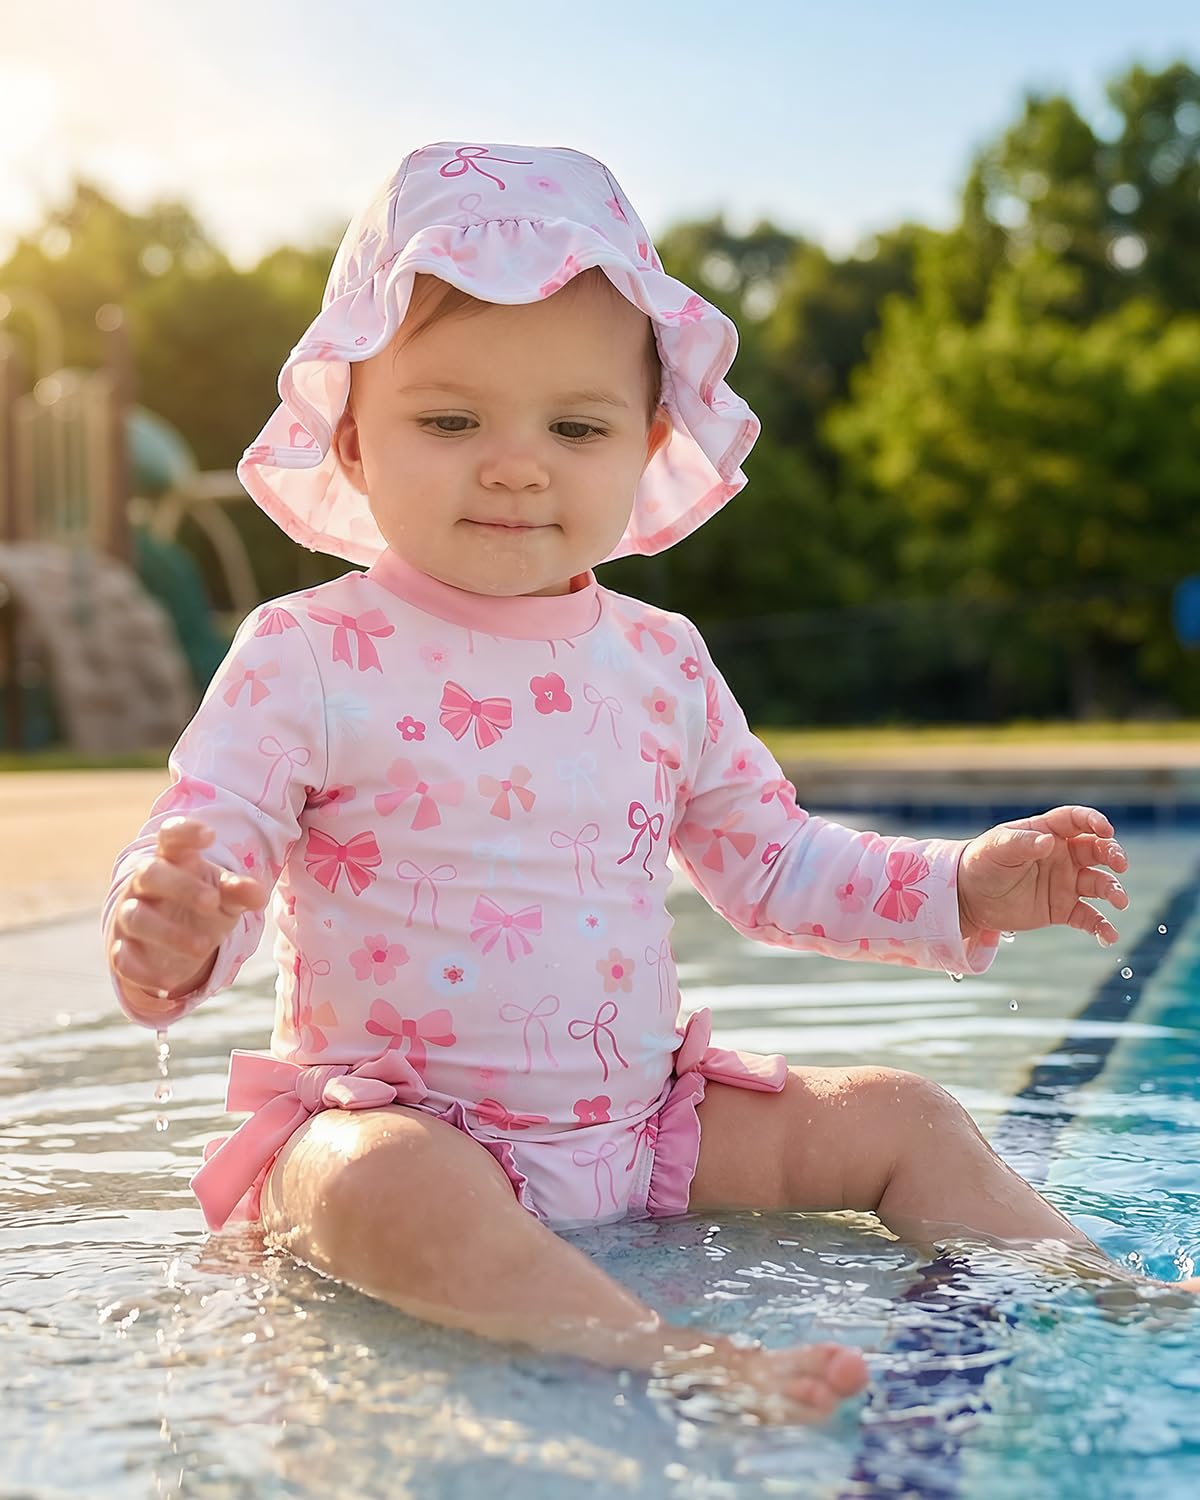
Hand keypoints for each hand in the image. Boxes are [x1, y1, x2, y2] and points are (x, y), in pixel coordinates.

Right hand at [109, 816, 268, 999]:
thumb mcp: (225, 896)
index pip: (170, 836)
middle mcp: (144, 883)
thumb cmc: (202, 904)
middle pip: (151, 873)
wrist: (173, 939)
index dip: (185, 831)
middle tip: (213, 902)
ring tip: (204, 947)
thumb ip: (239, 892)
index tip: (210, 835)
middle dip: (180, 886)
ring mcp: (129, 914)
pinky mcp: (121, 948)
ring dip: (168, 932)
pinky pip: (122, 958)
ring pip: (136, 917)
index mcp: (172, 859)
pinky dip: (143, 971)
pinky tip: (169, 981)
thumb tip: (258, 895)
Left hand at [957, 805, 1128, 946]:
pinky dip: (1102, 927)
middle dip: (1114, 854)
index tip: (1106, 830)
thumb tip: (1048, 842)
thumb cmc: (981, 863)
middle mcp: (1063, 856)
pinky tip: (1109, 937)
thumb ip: (1022, 843)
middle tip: (1121, 864)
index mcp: (1047, 833)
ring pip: (1100, 883)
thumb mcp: (997, 848)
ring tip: (1119, 901)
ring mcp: (1065, 883)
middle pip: (1097, 850)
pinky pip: (1089, 917)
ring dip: (1113, 890)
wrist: (969, 898)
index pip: (1077, 821)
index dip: (1094, 822)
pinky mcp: (1063, 909)